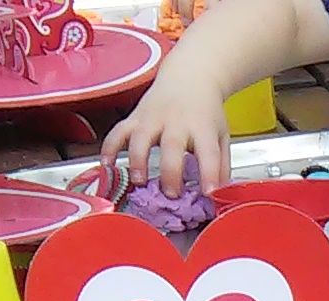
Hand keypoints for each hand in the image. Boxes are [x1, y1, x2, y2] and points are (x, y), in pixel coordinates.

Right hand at [100, 73, 232, 195]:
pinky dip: (110, 147)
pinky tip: (107, 164)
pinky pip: (118, 131)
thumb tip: (220, 195)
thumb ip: (221, 166)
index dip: (210, 174)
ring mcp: (153, 117)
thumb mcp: (221, 135)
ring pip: (141, 137)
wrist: (189, 77)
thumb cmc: (205, 112)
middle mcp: (177, 121)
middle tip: (171, 194)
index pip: (209, 153)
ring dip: (138, 160)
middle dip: (170, 171)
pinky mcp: (135, 116)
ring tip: (139, 181)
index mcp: (202, 127)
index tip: (209, 193)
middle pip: (172, 146)